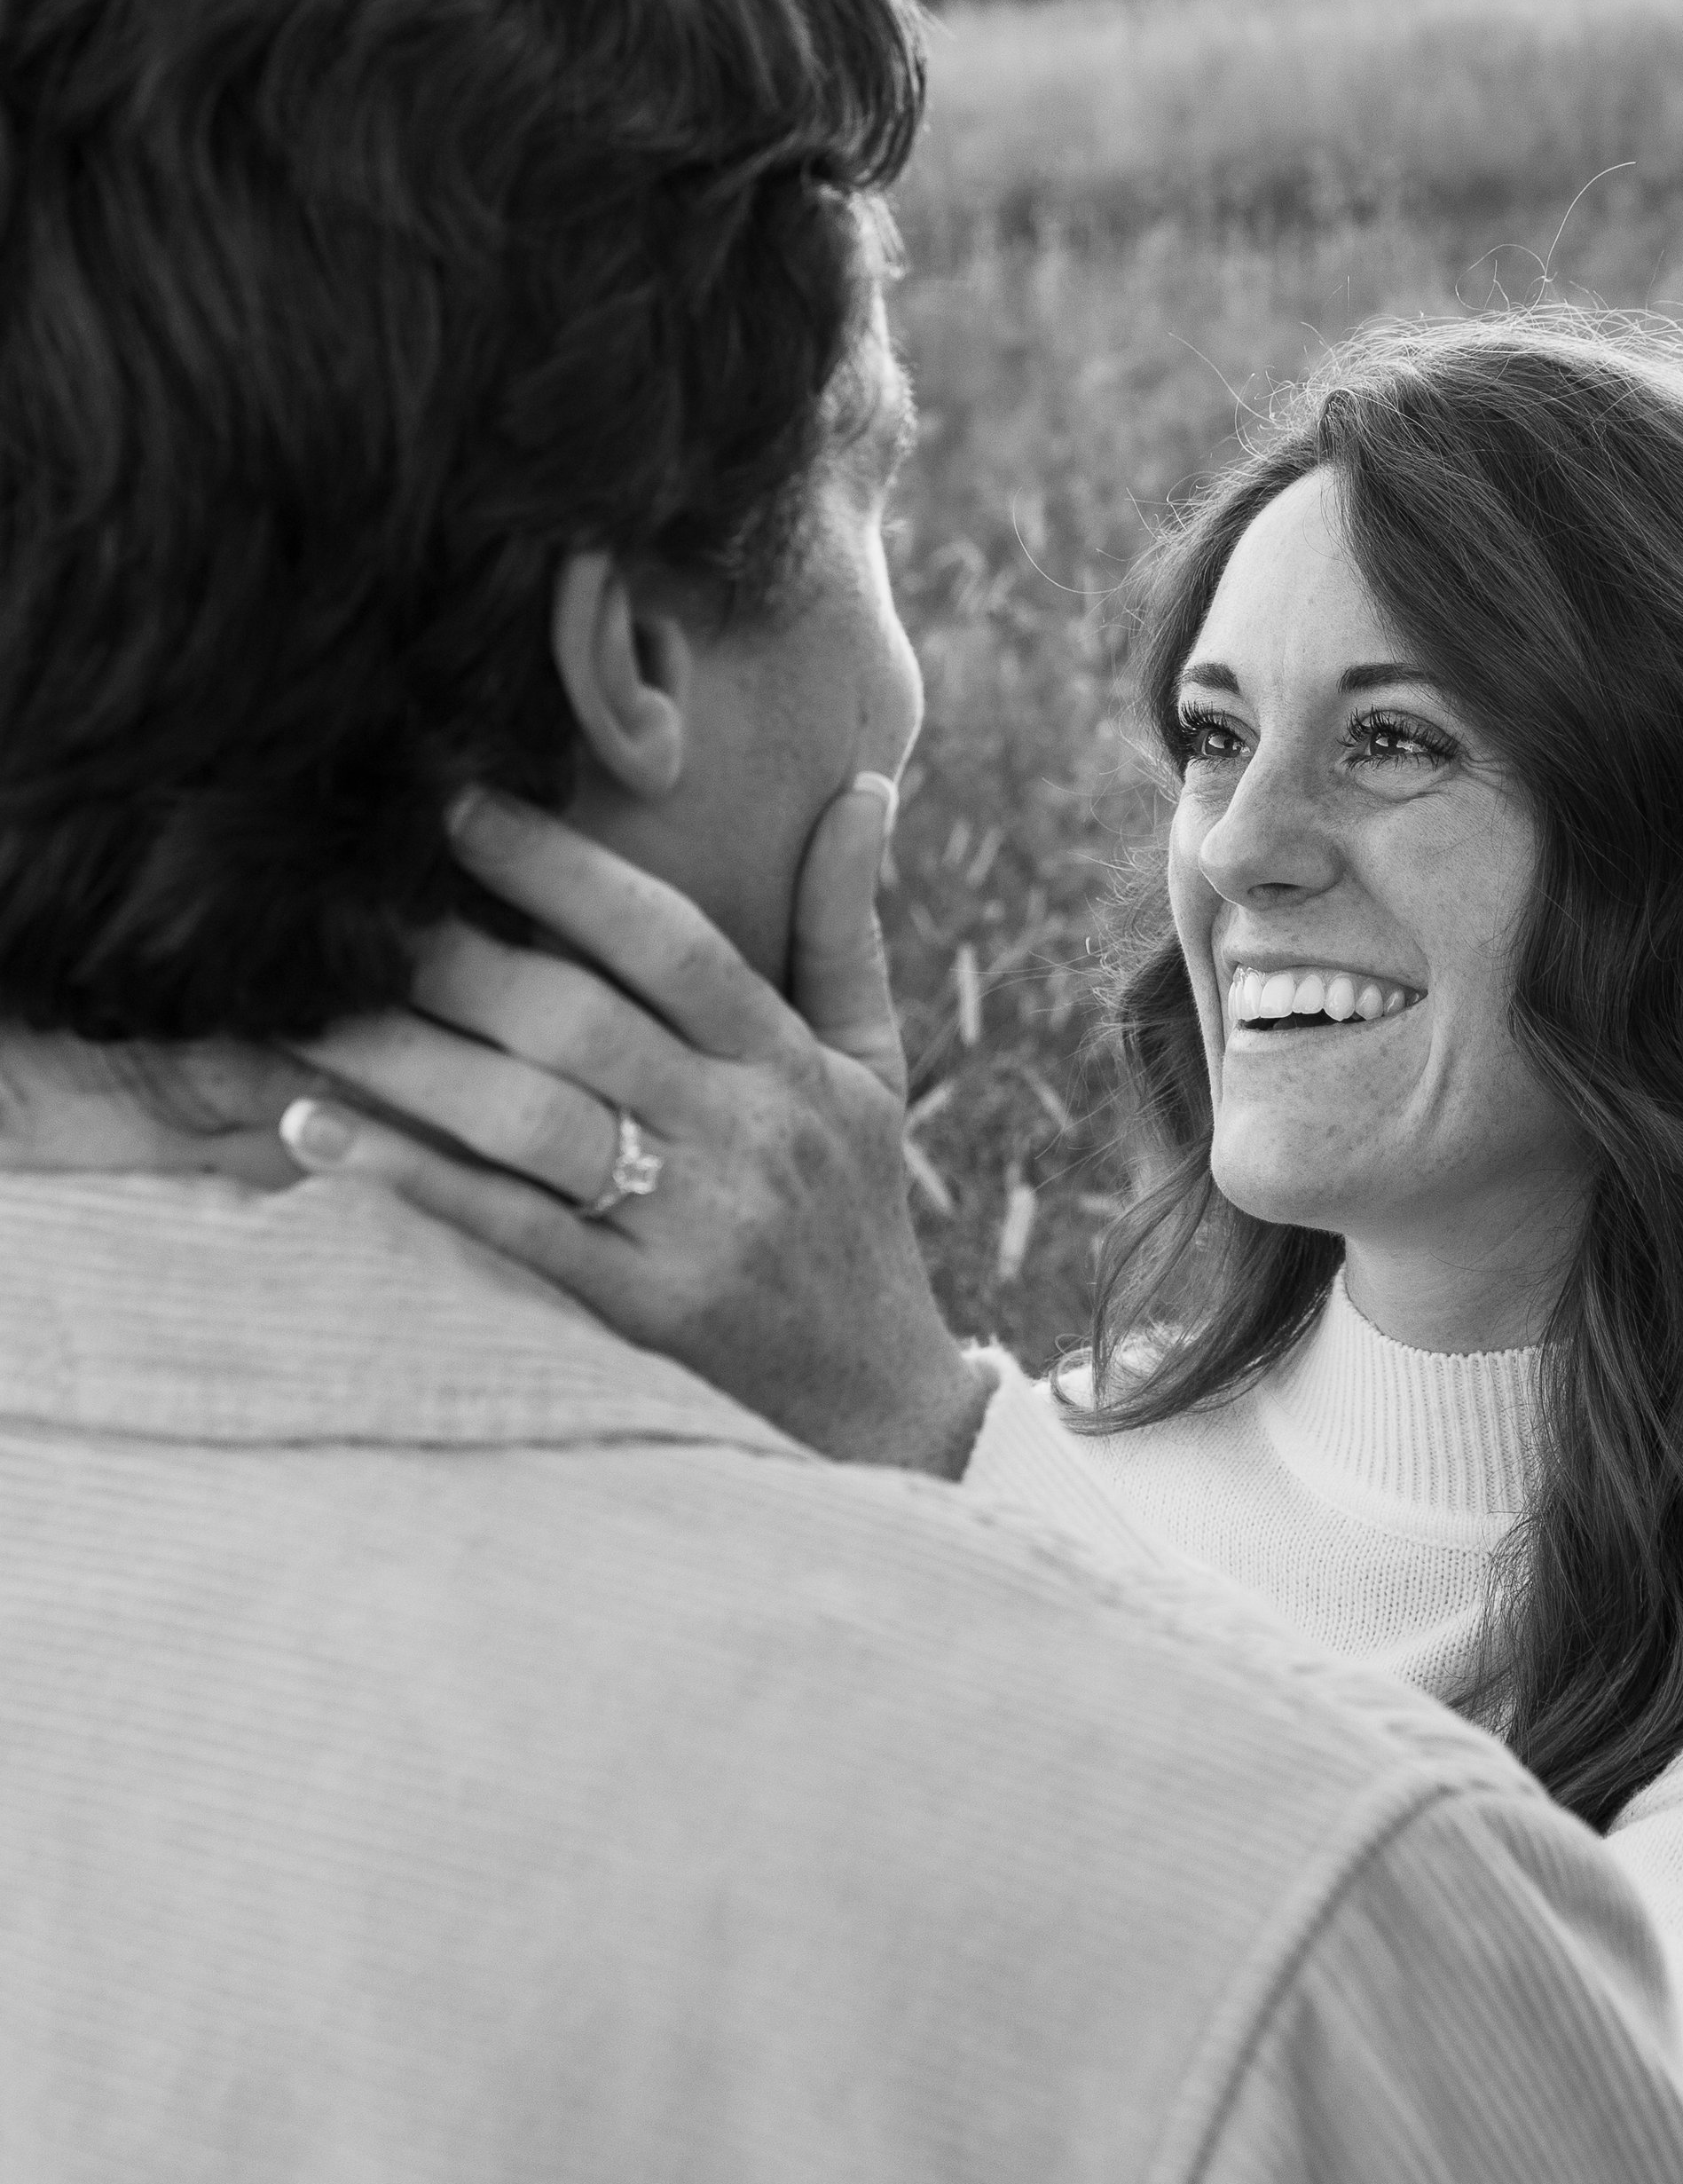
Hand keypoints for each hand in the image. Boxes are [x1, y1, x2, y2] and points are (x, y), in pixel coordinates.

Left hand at [277, 786, 989, 1478]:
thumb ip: (843, 928)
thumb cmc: (856, 1208)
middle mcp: (741, 1133)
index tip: (459, 809)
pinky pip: (509, 1229)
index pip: (670, 945)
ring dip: (404, 1060)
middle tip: (343, 900)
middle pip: (580, 1024)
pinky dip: (408, 1175)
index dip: (565, 872)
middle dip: (454, 956)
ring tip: (300, 1008)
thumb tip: (861, 787)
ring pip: (530, 1121)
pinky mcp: (644, 1308)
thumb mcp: (874, 1064)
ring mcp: (691, 1225)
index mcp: (787, 1062)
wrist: (882, 1396)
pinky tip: (314, 1128)